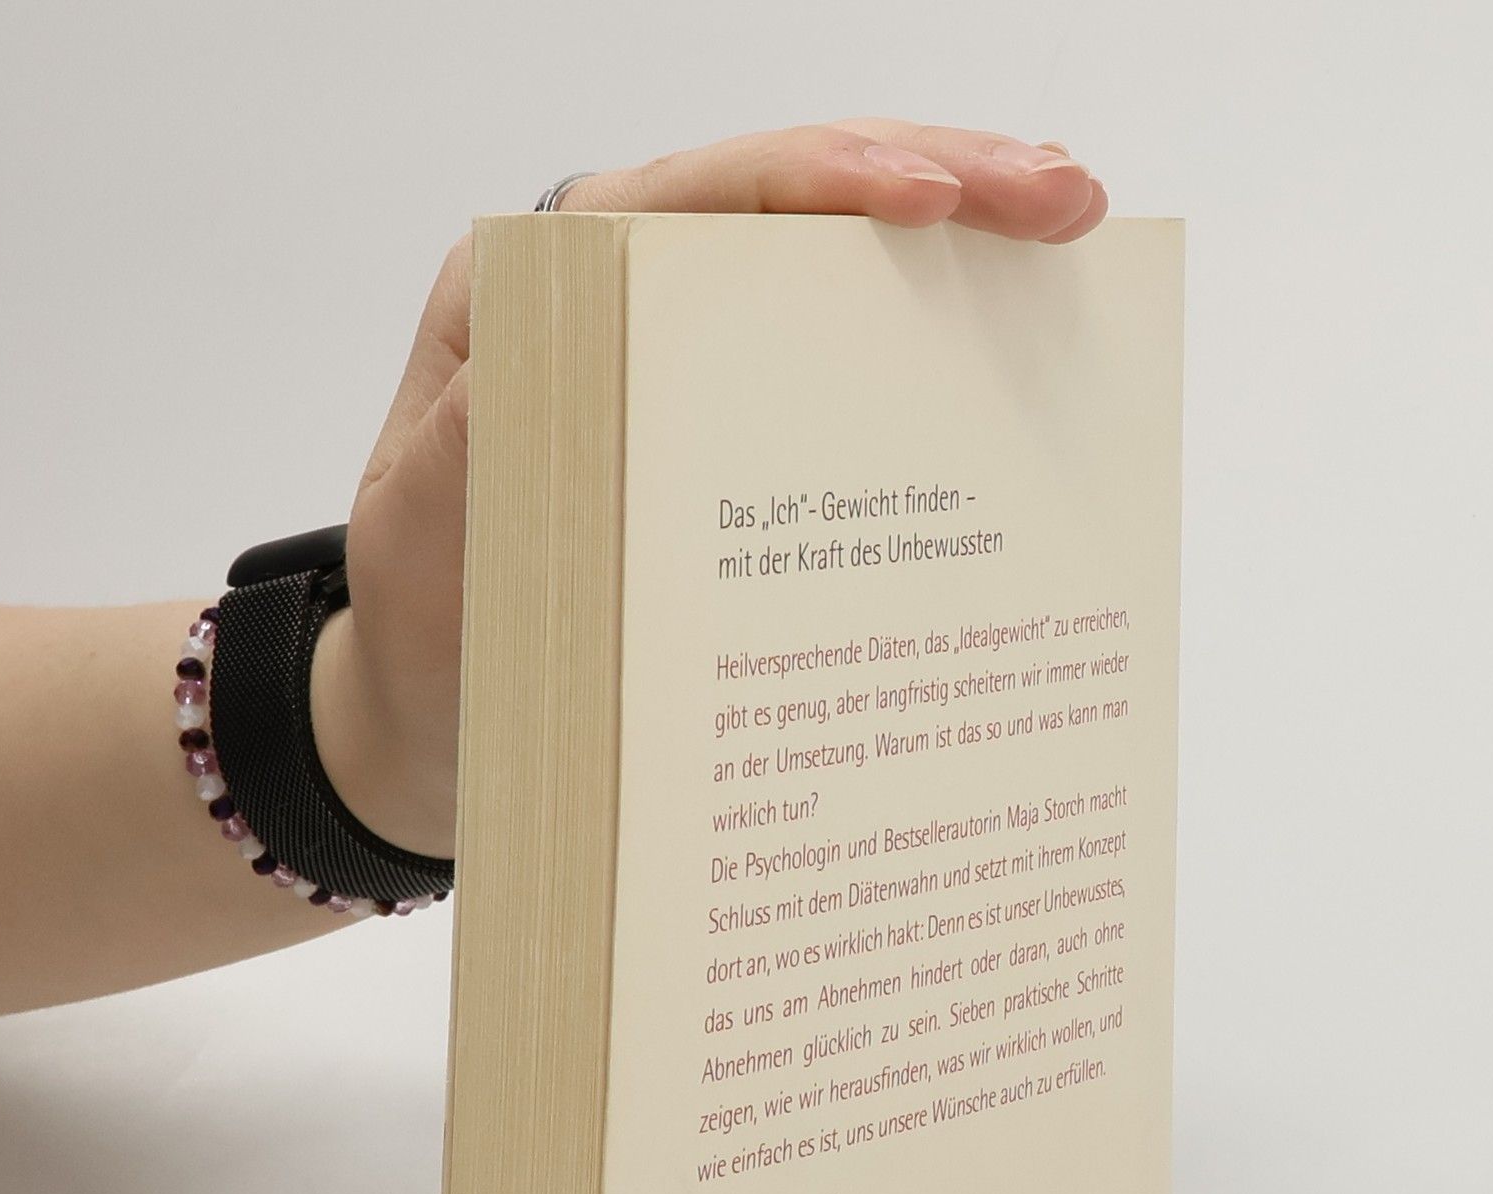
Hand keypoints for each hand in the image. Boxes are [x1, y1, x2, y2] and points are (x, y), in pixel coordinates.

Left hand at [318, 121, 1106, 858]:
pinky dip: (923, 331)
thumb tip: (552, 357)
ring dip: (953, 242)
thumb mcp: (424, 543)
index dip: (820, 183)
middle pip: (787, 200)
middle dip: (935, 180)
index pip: (694, 197)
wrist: (435, 714)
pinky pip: (830, 353)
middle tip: (1063, 197)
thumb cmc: (428, 627)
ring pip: (826, 262)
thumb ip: (473, 446)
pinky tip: (1010, 319)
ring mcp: (676, 350)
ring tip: (1067, 227)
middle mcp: (611, 294)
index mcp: (533, 293)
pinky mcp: (722, 418)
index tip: (928, 201)